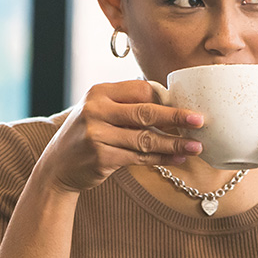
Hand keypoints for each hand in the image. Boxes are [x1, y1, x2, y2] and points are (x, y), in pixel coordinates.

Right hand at [34, 80, 204, 193]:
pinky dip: (161, 159)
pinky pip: (139, 157)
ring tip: (196, 147)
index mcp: (99, 92)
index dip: (166, 99)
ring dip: (174, 144)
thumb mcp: (101, 111)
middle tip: (200, 121)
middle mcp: (95, 110)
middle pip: (146, 113)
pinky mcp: (101, 157)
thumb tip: (174, 104)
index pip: (141, 90)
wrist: (57, 166)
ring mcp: (96, 134)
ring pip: (146, 139)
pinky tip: (178, 159)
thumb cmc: (89, 134)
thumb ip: (129, 106)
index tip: (189, 105)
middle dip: (177, 117)